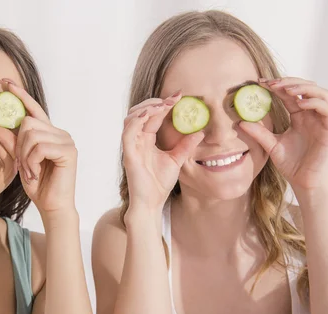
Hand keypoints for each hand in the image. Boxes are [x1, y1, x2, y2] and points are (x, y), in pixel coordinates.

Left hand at [0, 79, 76, 215]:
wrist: (51, 206)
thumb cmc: (38, 184)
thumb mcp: (17, 160)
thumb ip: (8, 141)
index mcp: (48, 132)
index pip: (32, 109)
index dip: (19, 94)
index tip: (4, 82)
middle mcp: (59, 133)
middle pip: (27, 122)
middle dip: (19, 145)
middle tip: (23, 165)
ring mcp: (66, 140)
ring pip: (32, 134)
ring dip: (25, 156)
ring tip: (30, 171)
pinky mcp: (69, 151)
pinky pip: (39, 147)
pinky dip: (32, 161)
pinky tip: (36, 172)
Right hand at [123, 92, 204, 212]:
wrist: (152, 202)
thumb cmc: (159, 183)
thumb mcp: (177, 160)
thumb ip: (185, 145)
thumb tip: (200, 131)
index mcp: (146, 139)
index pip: (153, 116)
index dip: (164, 104)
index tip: (179, 96)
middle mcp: (137, 140)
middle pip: (139, 112)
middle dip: (155, 102)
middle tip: (173, 99)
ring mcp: (131, 146)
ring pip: (131, 117)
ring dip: (146, 108)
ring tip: (163, 105)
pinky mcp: (128, 153)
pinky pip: (128, 132)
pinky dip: (137, 120)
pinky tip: (150, 114)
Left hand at [240, 77, 327, 194]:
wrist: (304, 183)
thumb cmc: (292, 165)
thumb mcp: (271, 146)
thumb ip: (259, 133)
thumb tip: (239, 122)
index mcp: (300, 117)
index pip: (290, 94)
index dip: (277, 85)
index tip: (260, 83)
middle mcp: (313, 116)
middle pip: (307, 88)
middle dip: (290, 81)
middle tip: (272, 83)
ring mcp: (323, 121)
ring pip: (322, 93)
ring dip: (304, 88)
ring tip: (286, 90)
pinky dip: (314, 103)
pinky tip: (299, 104)